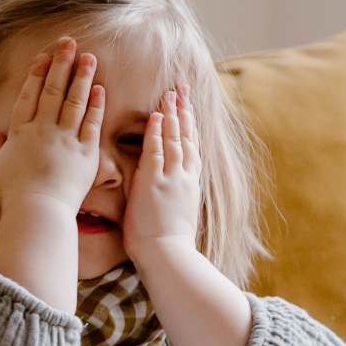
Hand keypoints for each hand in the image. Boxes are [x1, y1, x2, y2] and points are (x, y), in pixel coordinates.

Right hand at [0, 37, 105, 223]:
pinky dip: (96, 105)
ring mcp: (66, 140)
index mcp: (20, 133)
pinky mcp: (86, 153)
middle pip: (53, 90)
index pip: (29, 96)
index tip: (44, 57)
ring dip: (81, 76)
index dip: (37, 74)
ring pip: (74, 101)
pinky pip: (92, 123)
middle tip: (69, 42)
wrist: (38, 212)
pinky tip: (99, 88)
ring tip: (89, 57)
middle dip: (61, 64)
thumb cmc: (13, 196)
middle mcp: (43, 130)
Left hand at [122, 86, 202, 259]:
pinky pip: (155, 151)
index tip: (189, 108)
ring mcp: (170, 178)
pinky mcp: (154, 182)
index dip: (190, 126)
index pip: (191, 148)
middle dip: (184, 111)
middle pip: (186, 137)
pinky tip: (156, 115)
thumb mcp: (177, 217)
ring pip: (174, 139)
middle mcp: (184, 177)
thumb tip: (170, 201)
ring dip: (172, 114)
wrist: (169, 256)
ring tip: (170, 93)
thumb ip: (174, 201)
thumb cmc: (169, 246)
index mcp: (190, 185)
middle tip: (183, 89)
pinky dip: (156, 132)